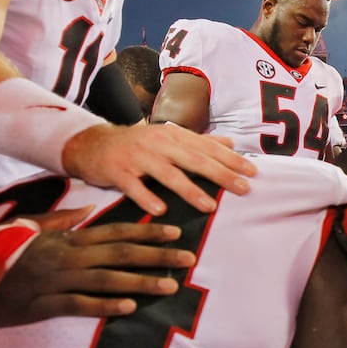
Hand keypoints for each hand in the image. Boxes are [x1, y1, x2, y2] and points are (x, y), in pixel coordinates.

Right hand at [0, 207, 196, 325]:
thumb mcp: (29, 226)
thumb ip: (61, 219)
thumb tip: (89, 209)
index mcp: (67, 238)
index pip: (115, 231)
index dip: (148, 231)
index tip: (176, 231)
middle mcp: (67, 257)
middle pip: (120, 253)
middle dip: (157, 255)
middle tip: (188, 256)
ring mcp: (56, 281)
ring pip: (107, 280)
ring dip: (141, 282)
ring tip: (170, 284)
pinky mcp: (44, 305)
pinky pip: (79, 305)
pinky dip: (104, 306)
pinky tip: (129, 307)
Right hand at [61, 123, 255, 216]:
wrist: (92, 143)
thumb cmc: (137, 145)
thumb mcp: (168, 139)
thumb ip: (199, 142)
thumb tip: (231, 142)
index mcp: (174, 136)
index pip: (208, 148)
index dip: (231, 159)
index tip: (253, 172)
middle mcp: (158, 144)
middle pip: (194, 160)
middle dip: (221, 174)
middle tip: (243, 189)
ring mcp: (138, 157)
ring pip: (168, 174)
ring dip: (189, 190)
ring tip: (209, 206)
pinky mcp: (118, 171)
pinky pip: (134, 186)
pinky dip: (146, 198)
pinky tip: (161, 211)